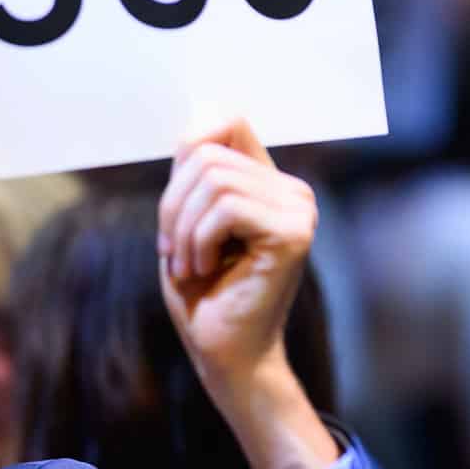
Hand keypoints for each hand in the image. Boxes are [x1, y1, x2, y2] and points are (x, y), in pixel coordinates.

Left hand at [157, 118, 338, 468]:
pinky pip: (225, 208)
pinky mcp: (294, 233)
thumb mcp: (184, 222)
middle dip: (171, 203)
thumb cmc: (202, 294)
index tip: (174, 206)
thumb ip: (193, 173)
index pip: (227, 122)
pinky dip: (197, 241)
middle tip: (171, 249)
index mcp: (267, 183)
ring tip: (187, 263)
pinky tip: (203, 270)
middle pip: (207, 152)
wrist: (222, 353)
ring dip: (181, 226)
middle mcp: (291, 190)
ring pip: (213, 179)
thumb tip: (198, 115)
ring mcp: (298, 210)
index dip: (189, 145)